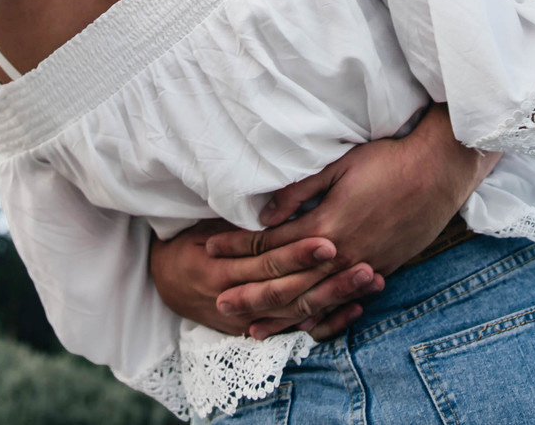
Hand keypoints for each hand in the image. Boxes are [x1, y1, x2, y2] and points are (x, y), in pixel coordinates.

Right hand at [148, 218, 379, 338]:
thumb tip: (267, 204)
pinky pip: (298, 329)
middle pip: (291, 292)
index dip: (297, 253)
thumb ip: (234, 220)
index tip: (329, 241)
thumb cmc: (187, 244)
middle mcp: (238, 300)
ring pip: (300, 314)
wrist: (163, 283)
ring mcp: (251, 319)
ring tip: (371, 281)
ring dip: (337, 299)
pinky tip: (356, 308)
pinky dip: (328, 321)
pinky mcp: (261, 328)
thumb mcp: (203, 226)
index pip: (266, 261)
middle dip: (329, 281)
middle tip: (363, 265)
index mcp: (221, 271)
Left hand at [206, 105, 496, 338]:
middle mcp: (342, 254)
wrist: (439, 172)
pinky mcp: (382, 269)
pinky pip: (343, 302)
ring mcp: (363, 266)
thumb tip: (264, 214)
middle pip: (287, 282)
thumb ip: (298, 191)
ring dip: (281, 316)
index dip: (237, 248)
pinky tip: (305, 326)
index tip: (208, 249)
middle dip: (250, 294)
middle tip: (218, 305)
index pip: (270, 243)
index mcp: (326, 226)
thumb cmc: (388, 161)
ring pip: (314, 301)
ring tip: (253, 330)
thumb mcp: (338, 165)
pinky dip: (319, 317)